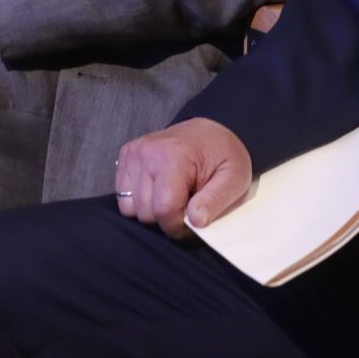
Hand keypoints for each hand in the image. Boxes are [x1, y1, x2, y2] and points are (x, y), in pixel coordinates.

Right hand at [111, 118, 253, 238]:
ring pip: (131, 208)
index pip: (164, 209)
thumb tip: (195, 222)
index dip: (178, 227)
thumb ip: (216, 201)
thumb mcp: (235, 178)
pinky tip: (159, 190)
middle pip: (146, 212)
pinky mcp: (126, 156)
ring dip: (152, 210)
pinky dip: (139, 201)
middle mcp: (147, 152)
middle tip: (186, 206)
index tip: (192, 224)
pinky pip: (123, 196)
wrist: (209, 130)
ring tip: (173, 197)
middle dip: (166, 218)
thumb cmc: (223, 155)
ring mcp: (133, 153)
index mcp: (174, 156)